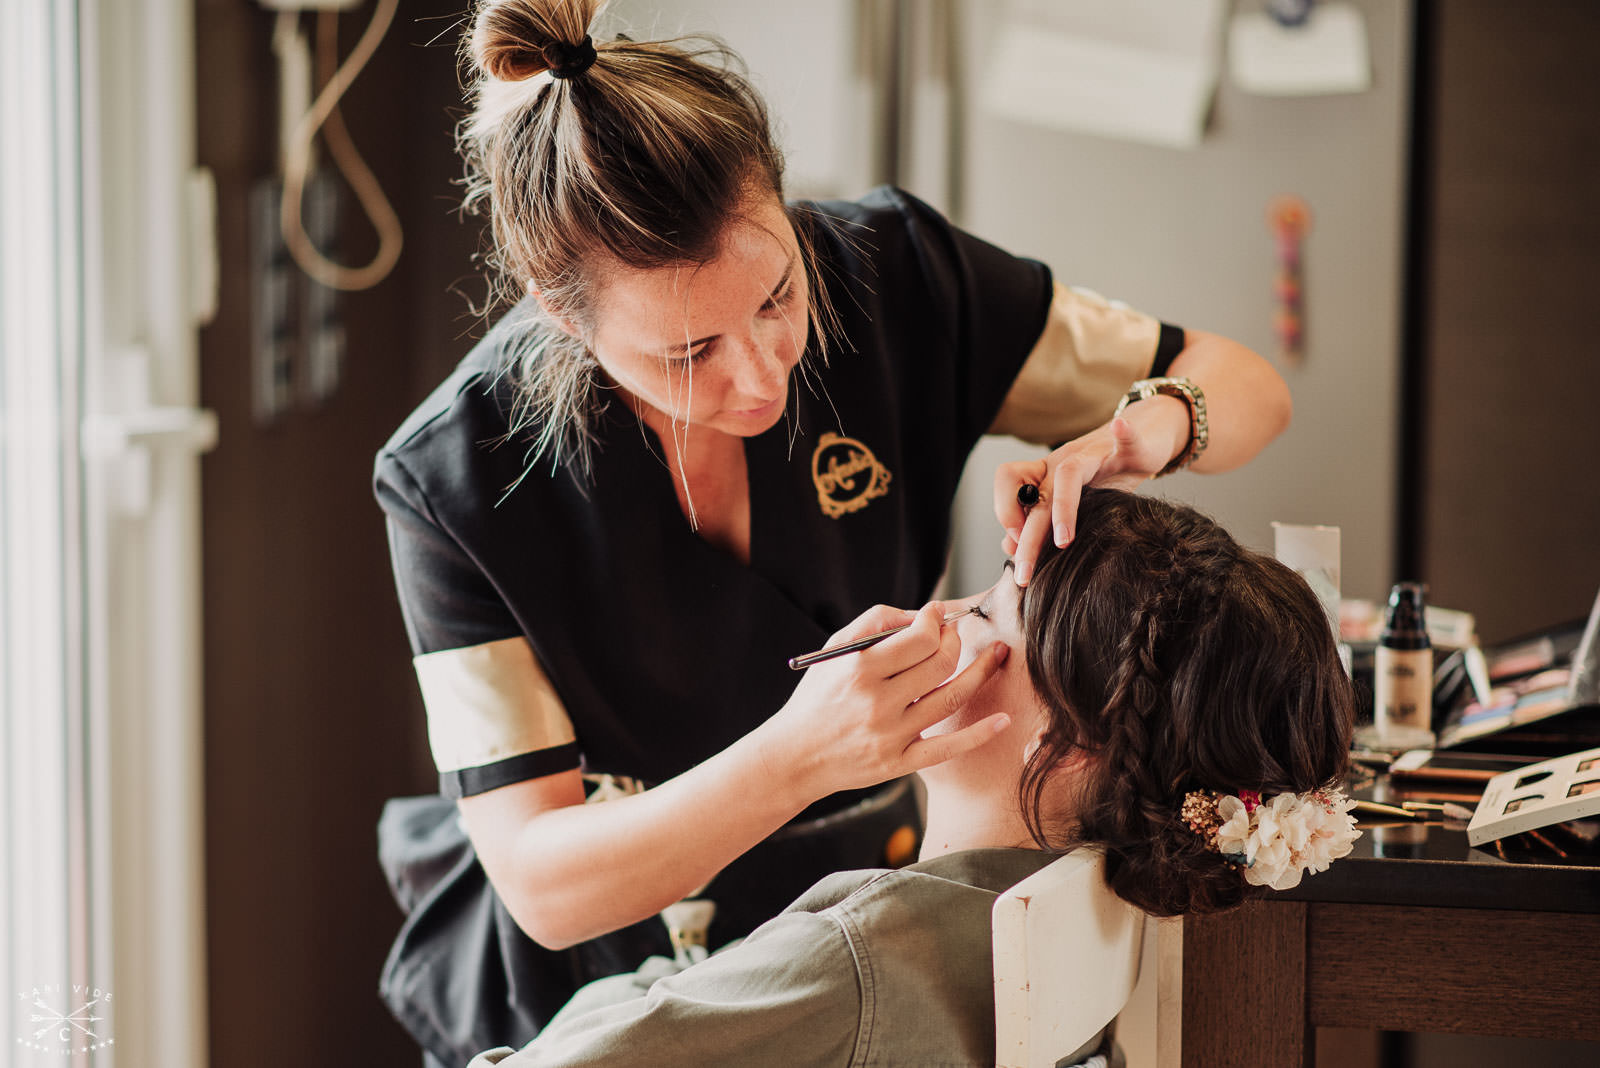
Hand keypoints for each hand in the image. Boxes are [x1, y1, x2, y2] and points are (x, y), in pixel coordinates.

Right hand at [762, 603, 1011, 802]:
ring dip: (981, 673)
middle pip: (940, 663)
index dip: (936, 621)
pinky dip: (979, 734)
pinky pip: (948, 748)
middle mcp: (877, 702)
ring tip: (995, 657)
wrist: (794, 755)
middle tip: (956, 635)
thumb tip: (921, 614)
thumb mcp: (835, 651)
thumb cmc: (817, 697)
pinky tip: (1003, 719)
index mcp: (859, 669)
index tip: (937, 615)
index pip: (919, 638)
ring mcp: (891, 735)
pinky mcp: (899, 763)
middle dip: (956, 641)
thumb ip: (875, 622)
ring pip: (951, 698)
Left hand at [993, 397, 1187, 584]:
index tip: (1014, 552)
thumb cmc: (1109, 474)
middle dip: (1029, 538)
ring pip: (1069, 473)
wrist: (1145, 434)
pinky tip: (1122, 428)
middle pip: (1038, 496)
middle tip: (1026, 574)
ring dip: (1063, 507)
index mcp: (1048, 475)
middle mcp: (1064, 461)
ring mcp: (1093, 453)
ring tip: (1064, 541)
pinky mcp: (1128, 446)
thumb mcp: (1075, 501)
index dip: (1007, 514)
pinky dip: (1125, 434)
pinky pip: (1125, 437)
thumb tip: (1008, 547)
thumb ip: (1041, 522)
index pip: (1010, 484)